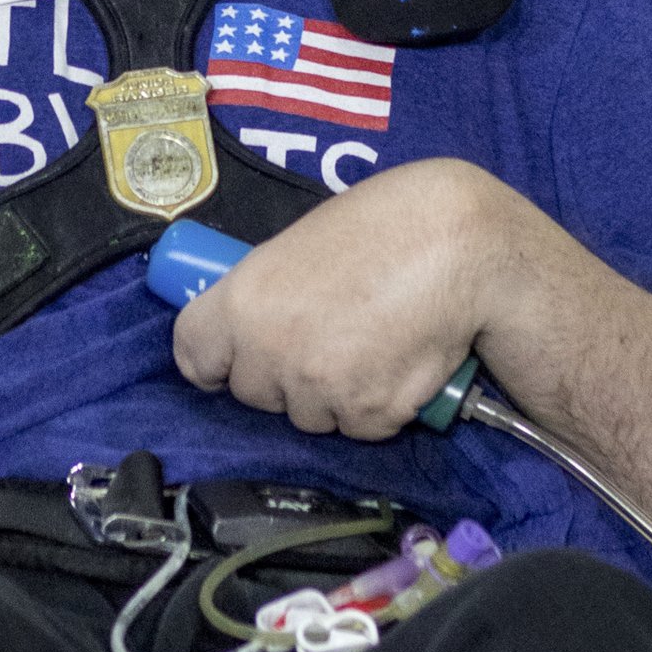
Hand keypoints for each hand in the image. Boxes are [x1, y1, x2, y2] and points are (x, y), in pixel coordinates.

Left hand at [167, 159, 499, 437]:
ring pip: (306, 414)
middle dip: (281, 374)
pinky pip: (356, 425)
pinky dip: (375, 404)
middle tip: (323, 334)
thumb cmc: (383, 226)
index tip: (230, 357)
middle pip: (252, 391)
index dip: (214, 357)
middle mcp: (271, 352)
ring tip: (368, 340)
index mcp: (242, 302)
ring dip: (330, 393)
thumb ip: (267, 291)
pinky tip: (396, 360)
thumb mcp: (301, 244)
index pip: (193, 355)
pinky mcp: (367, 415)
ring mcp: (318, 390)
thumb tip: (253, 321)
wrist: (458, 247)